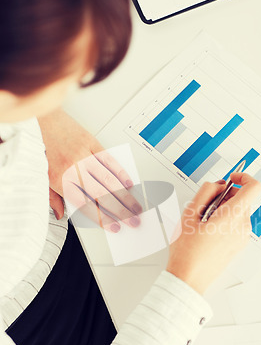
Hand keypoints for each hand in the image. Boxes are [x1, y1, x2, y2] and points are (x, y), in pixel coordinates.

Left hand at [38, 109, 141, 231]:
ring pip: (109, 180)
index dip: (102, 218)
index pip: (85, 204)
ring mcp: (84, 155)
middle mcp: (73, 168)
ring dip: (125, 195)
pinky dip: (120, 172)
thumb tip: (60, 214)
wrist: (40, 118)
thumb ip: (52, 197)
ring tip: (135, 206)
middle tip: (133, 220)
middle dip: (120, 211)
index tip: (114, 226)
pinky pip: (109, 160)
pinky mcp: (91, 142)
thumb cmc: (40, 146)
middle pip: (102, 194)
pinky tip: (128, 183)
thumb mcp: (40, 176)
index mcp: (60, 180)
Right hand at [166, 173, 260, 294]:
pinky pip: (236, 223)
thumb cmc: (188, 251)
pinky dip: (225, 220)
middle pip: (242, 199)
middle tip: (205, 205)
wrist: (190, 278)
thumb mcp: (190, 214)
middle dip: (226, 195)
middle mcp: (242, 226)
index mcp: (232, 216)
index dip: (243, 177)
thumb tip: (218, 185)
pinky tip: (207, 230)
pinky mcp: (239, 244)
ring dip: (223, 208)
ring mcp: (242, 237)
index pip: (253, 187)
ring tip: (203, 222)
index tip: (231, 179)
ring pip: (238, 211)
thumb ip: (206, 192)